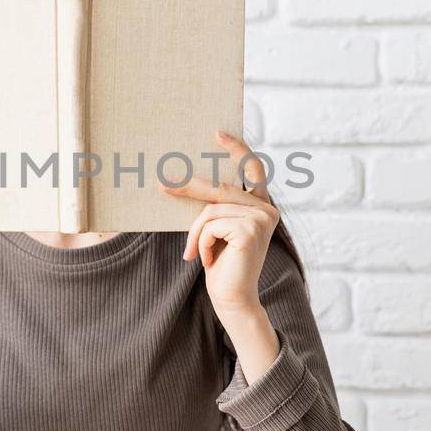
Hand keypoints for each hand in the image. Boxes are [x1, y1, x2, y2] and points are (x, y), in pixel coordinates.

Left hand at [159, 129, 279, 321]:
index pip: (253, 169)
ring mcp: (261, 219)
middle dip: (190, 186)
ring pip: (211, 209)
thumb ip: (217, 207)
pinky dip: (202, 242)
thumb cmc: (222, 265)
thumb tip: (190, 180)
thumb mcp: (218, 230)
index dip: (237, 149)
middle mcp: (267, 210)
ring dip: (196, 233)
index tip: (217, 132)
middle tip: (163, 183)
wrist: (232, 299)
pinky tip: (208, 260)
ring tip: (195, 253)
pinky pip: (211, 224)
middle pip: (222, 188)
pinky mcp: (251, 230)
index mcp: (261, 206)